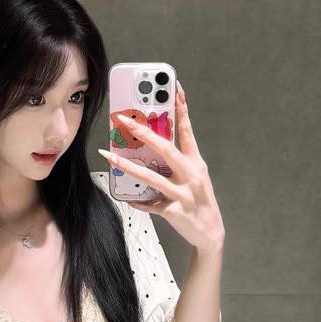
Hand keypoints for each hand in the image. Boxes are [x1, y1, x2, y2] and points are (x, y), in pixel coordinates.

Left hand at [99, 79, 224, 252]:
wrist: (210, 233)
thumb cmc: (200, 203)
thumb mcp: (195, 178)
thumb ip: (178, 164)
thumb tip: (152, 152)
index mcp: (196, 163)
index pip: (187, 131)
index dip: (182, 109)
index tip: (174, 89)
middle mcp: (191, 175)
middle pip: (166, 149)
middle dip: (143, 133)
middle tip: (124, 121)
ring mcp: (183, 193)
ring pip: (152, 177)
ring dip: (128, 166)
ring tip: (110, 157)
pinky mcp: (174, 211)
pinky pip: (151, 205)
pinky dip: (139, 202)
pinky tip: (130, 199)